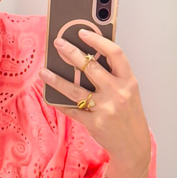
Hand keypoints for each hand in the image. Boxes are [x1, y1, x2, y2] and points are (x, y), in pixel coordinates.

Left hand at [39, 29, 150, 168]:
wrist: (133, 145)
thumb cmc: (128, 114)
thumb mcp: (128, 92)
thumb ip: (112, 76)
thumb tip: (87, 58)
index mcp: (129, 81)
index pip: (115, 53)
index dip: (97, 40)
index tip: (82, 32)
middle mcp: (118, 93)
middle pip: (90, 67)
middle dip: (71, 53)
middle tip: (58, 44)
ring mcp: (105, 109)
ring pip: (75, 90)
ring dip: (56, 79)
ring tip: (43, 71)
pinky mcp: (94, 124)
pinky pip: (71, 110)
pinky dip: (59, 103)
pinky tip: (49, 95)